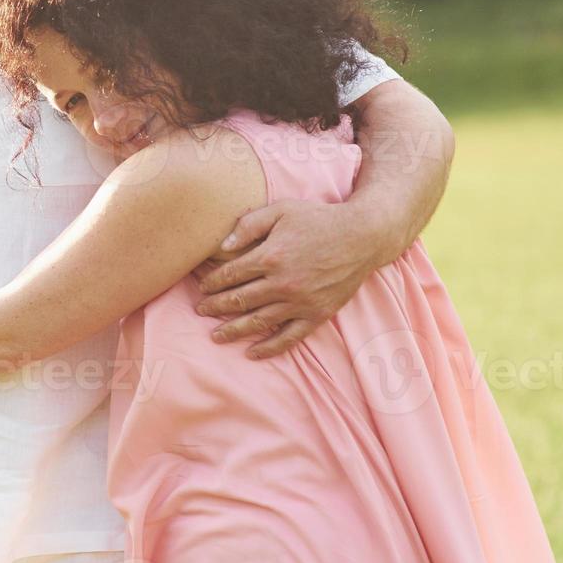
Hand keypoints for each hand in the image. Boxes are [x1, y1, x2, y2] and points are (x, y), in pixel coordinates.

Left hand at [193, 199, 391, 359]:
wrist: (362, 235)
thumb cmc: (319, 219)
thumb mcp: (281, 209)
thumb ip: (248, 225)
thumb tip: (222, 246)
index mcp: (270, 257)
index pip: (231, 275)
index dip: (213, 283)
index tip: (202, 287)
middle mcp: (282, 283)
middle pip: (239, 300)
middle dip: (216, 307)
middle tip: (200, 311)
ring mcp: (300, 302)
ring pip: (259, 321)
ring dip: (234, 330)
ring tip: (216, 336)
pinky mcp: (317, 314)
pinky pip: (289, 337)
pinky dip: (269, 347)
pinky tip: (252, 353)